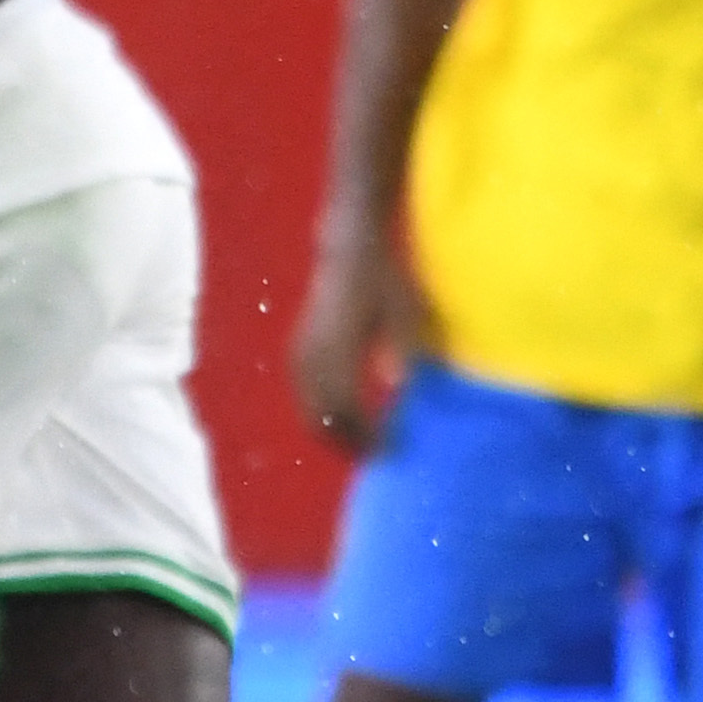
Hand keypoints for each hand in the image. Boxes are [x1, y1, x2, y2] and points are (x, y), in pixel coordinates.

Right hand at [287, 234, 426, 453]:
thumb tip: (396, 386)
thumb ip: (400, 348)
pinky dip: (316, 410)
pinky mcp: (298, 346)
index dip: (364, 434)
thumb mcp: (403, 310)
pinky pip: (302, 390)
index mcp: (339, 346)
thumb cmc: (384, 278)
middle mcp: (313, 352)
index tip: (387, 451)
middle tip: (373, 454)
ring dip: (328, 428)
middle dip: (345, 439)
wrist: (348, 247)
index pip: (345, 406)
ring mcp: (301, 350)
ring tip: (354, 443)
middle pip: (321, 412)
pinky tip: (333, 417)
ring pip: (307, 404)